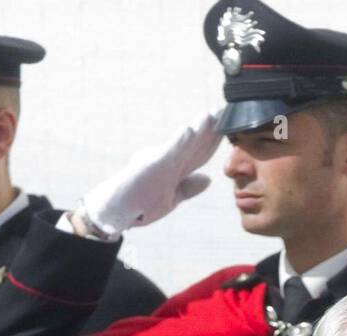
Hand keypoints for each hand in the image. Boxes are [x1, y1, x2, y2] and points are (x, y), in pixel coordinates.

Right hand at [77, 111, 223, 239]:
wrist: (118, 212)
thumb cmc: (141, 205)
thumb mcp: (172, 198)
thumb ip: (188, 187)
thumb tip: (208, 179)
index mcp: (177, 170)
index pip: (201, 154)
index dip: (215, 141)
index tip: (229, 127)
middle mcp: (171, 162)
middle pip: (196, 145)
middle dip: (211, 130)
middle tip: (226, 112)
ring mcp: (161, 161)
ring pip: (185, 144)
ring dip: (199, 129)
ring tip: (211, 115)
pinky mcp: (151, 164)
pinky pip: (168, 152)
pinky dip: (179, 141)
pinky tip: (190, 130)